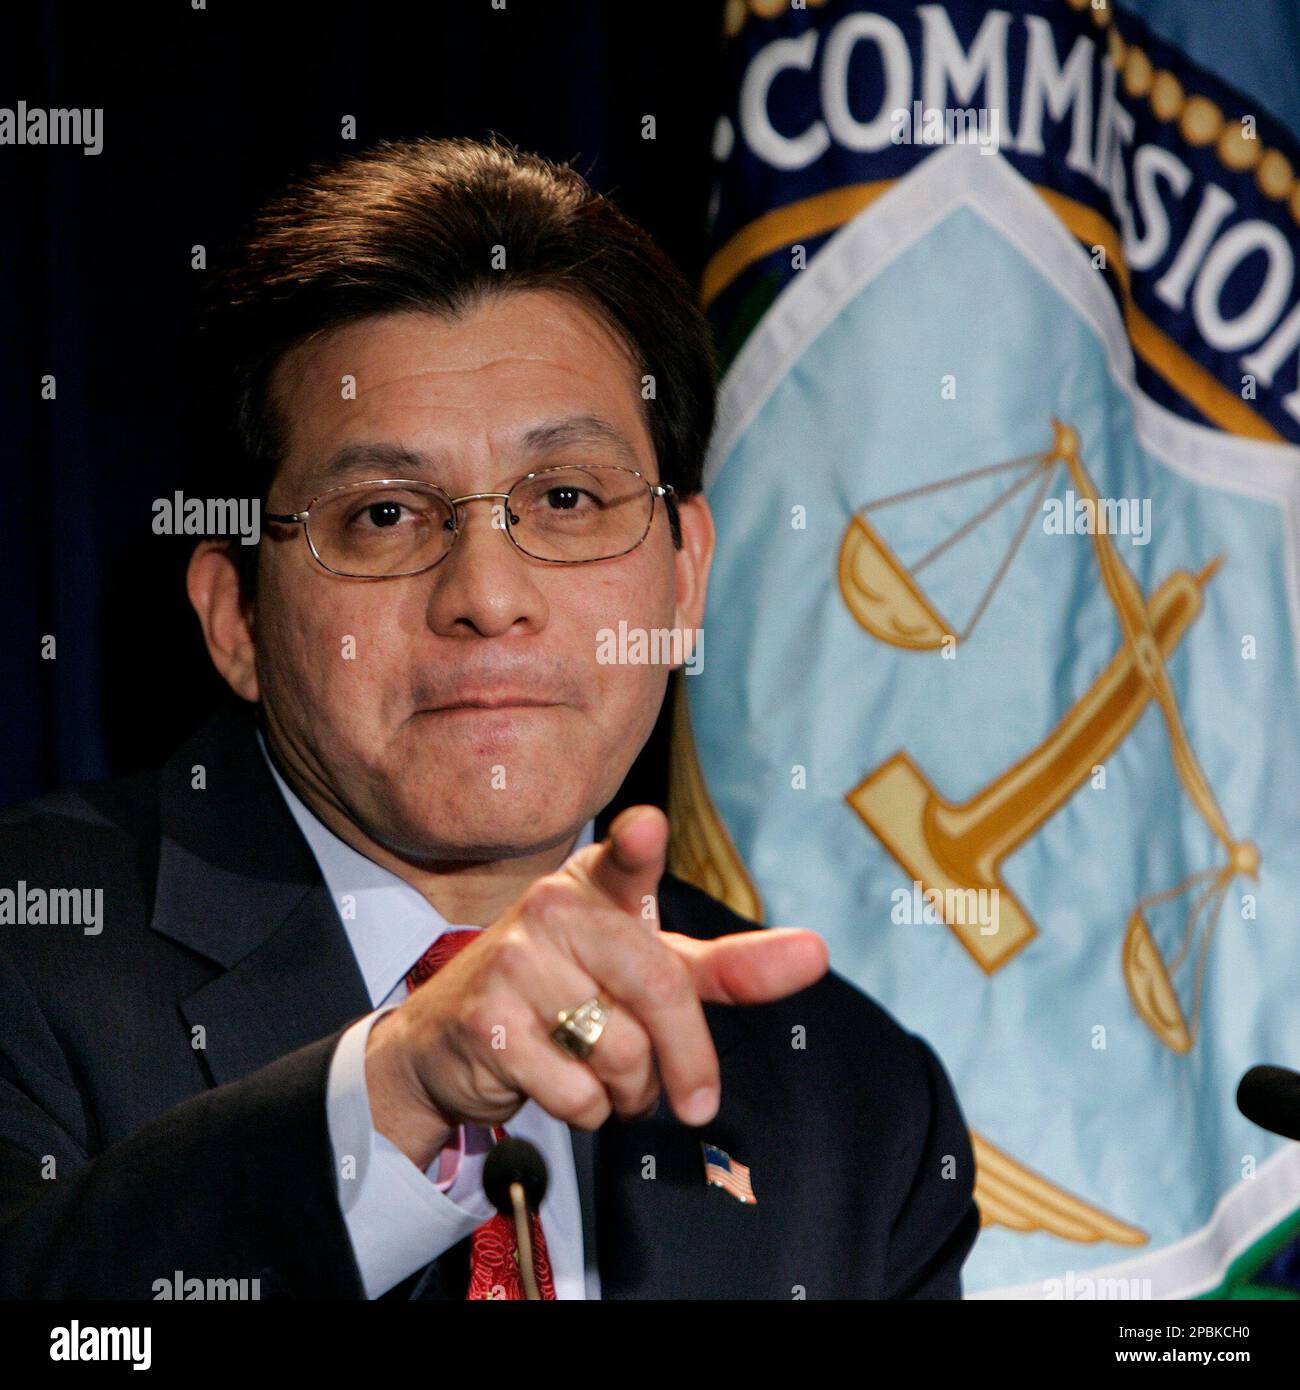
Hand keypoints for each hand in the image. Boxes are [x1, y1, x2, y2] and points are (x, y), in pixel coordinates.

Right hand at [364, 806, 828, 1168]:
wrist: (451, 1037)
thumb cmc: (570, 991)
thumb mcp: (645, 967)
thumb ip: (726, 965)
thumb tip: (816, 952)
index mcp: (597, 884)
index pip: (624, 857)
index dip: (638, 845)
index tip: (648, 829)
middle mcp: (554, 910)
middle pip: (659, 988)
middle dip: (690, 1059)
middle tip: (697, 1102)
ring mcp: (514, 963)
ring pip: (623, 1053)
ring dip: (632, 1092)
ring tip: (607, 1077)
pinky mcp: (488, 1023)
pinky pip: (578, 1094)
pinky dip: (589, 1112)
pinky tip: (561, 1086)